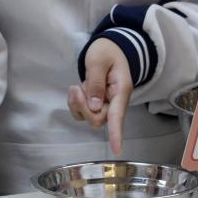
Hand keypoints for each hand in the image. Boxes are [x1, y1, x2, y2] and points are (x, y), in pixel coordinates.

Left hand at [67, 39, 133, 155]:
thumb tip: (95, 107)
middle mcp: (116, 101)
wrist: (110, 47)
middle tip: (76, 88)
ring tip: (77, 86)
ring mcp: (107, 104)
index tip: (116, 150)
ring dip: (78, 104)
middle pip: (98, 118)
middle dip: (83, 106)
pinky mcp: (97, 104)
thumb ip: (96, 82)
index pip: (118, 115)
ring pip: (90, 117)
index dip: (116, 133)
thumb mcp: (98, 60)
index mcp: (121, 90)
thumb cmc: (107, 51)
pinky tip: (78, 90)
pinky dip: (76, 103)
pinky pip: (83, 113)